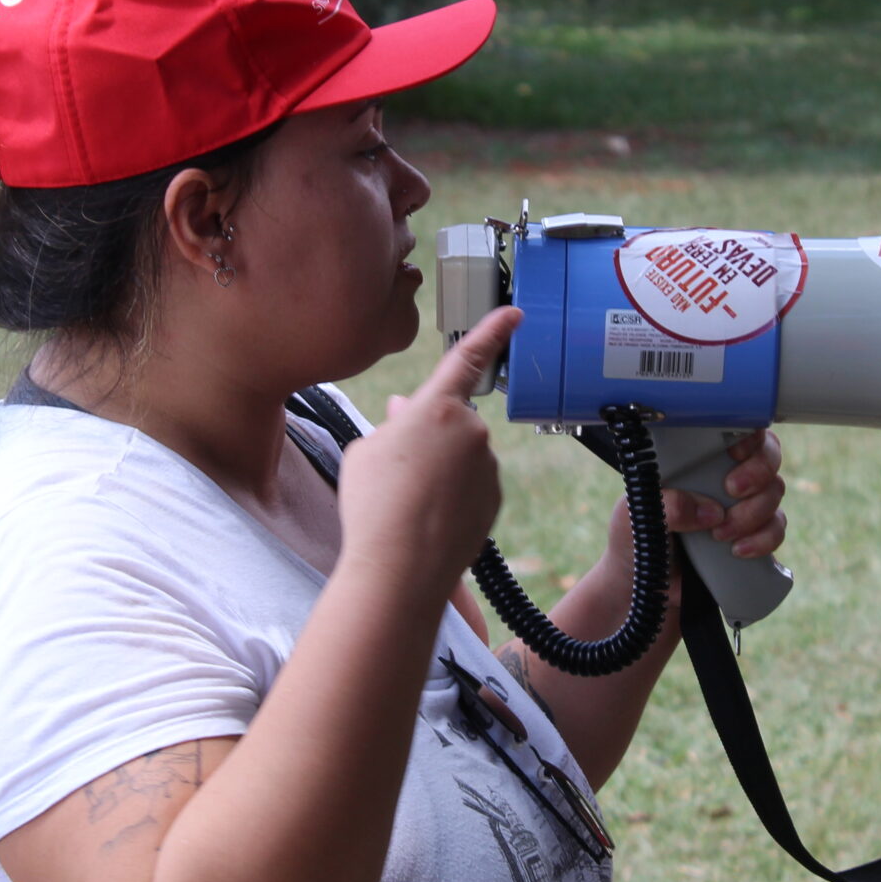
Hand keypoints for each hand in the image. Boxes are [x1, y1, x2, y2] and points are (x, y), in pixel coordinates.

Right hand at [335, 306, 522, 600]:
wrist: (400, 568)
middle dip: (429, 437)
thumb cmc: (373, 505)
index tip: (515, 313)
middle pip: (450, 423)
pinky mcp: (493, 500)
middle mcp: (472, 432)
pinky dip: (450, 498)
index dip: (493, 330)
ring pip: (460, 458)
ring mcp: (487, 468)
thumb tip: (406, 414)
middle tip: (397, 470)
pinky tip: (424, 519)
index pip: (468, 357)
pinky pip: (470, 487)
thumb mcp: (366, 452)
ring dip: (439, 471)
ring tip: (406, 502)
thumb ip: (392, 426)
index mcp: (438, 408)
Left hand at [600, 429, 789, 574]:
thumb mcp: (638, 516)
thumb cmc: (633, 539)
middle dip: (757, 473)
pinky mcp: (752, 536)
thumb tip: (710, 512)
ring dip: (754, 513)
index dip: (748, 434)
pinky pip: (776, 529)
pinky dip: (764, 539)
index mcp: (697, 459)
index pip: (737, 429)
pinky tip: (739, 550)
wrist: (639, 586)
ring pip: (774, 493)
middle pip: (768, 456)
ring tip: (720, 535)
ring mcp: (742, 505)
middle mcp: (724, 476)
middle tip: (731, 491)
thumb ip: (668, 506)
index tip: (735, 452)